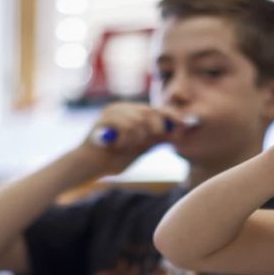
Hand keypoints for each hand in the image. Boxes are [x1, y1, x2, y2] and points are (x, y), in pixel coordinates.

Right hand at [77, 102, 193, 174]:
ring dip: (137, 137)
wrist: (88, 167)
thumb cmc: (113, 159)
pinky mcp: (104, 118)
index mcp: (130, 113)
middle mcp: (122, 107)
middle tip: (152, 140)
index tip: (184, 126)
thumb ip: (155, 139)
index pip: (156, 109)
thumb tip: (177, 132)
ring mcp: (112, 111)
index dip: (172, 116)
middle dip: (158, 127)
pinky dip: (126, 139)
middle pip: (150, 111)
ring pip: (140, 119)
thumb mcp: (140, 148)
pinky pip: (127, 126)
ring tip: (124, 146)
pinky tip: (117, 145)